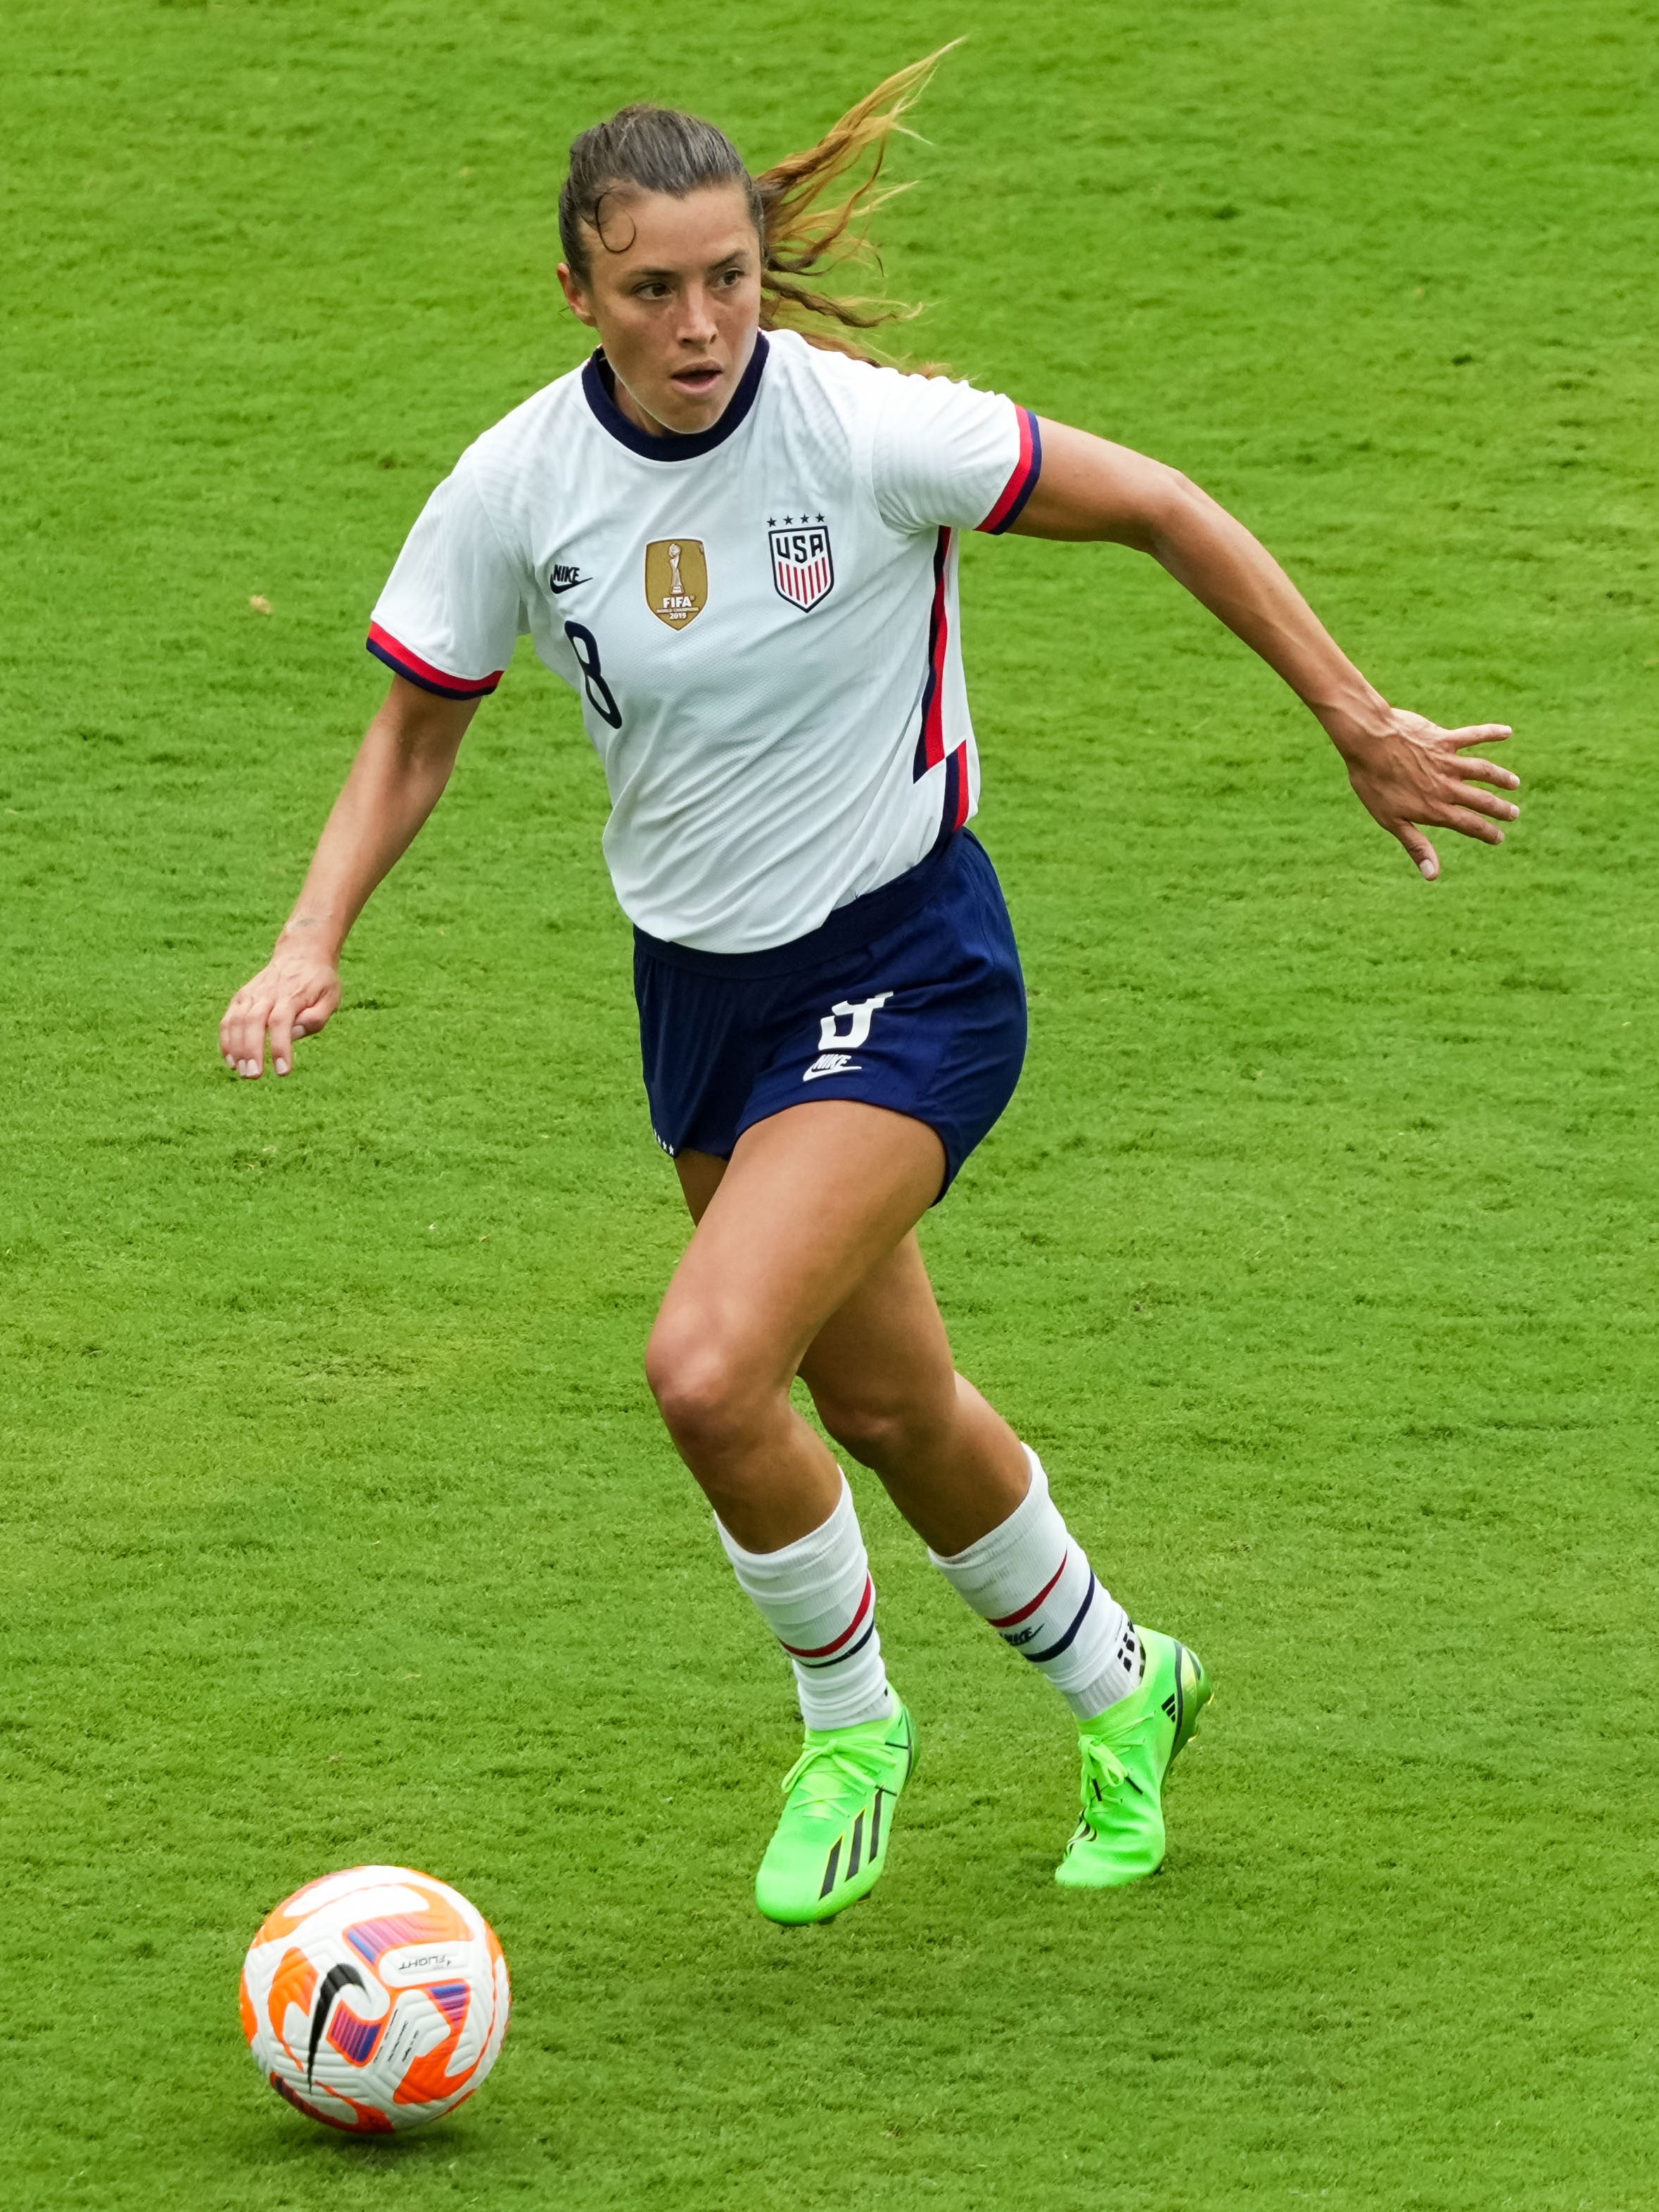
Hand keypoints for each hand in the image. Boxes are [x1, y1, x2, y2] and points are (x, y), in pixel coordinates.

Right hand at [219, 938, 341, 1078]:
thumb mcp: (330, 997)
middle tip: (254, 1076)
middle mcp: (267, 994)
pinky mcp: (241, 997)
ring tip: (242, 1072)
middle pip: (253, 1022)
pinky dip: (226, 1040)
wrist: (301, 954)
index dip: (280, 1048)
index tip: (283, 1072)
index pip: (281, 1023)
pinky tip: (231, 1060)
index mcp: (291, 995)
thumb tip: (295, 1034)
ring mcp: (251, 994)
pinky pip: (228, 1019)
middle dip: (251, 1051)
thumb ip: (316, 1017)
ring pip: (236, 1021)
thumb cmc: (319, 981)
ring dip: (235, 1048)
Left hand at [1331, 706, 1518, 879]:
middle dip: (1500, 808)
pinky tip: (1507, 732)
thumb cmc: (1374, 783)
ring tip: (1514, 783)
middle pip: (1481, 799)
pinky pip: (1473, 736)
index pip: (1468, 824)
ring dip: (1501, 777)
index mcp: (1435, 808)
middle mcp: (1447, 786)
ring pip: (1483, 771)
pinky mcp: (1444, 739)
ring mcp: (1447, 762)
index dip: (1486, 832)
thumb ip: (1416, 846)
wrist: (1367, 743)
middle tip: (1514, 814)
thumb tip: (1432, 876)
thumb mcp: (1391, 821)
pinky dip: (1492, 733)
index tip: (1499, 838)